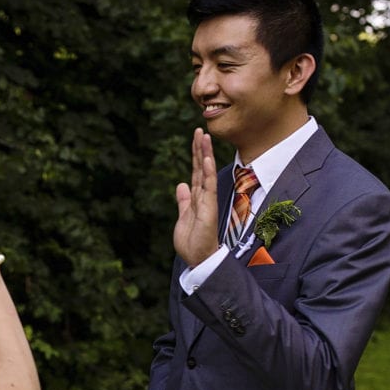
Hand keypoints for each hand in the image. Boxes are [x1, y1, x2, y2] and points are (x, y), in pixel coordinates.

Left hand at [173, 128, 219, 267]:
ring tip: (204, 137)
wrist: (198, 259)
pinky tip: (207, 159)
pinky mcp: (209, 208)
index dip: (195, 155)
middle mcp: (203, 196)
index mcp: (196, 198)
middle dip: (200, 149)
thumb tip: (181, 184)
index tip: (195, 138)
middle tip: (199, 130)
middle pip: (201, 168)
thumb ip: (184, 201)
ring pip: (206, 173)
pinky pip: (209, 187)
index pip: (196, 172)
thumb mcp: (183, 217)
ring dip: (205, 155)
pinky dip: (208, 172)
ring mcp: (207, 201)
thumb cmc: (192, 242)